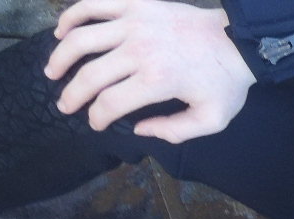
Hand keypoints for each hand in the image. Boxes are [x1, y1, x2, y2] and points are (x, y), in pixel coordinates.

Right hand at [45, 0, 254, 141]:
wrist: (240, 40)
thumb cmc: (226, 82)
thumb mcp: (211, 119)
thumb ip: (174, 131)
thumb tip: (139, 129)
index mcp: (157, 81)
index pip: (109, 103)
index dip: (96, 118)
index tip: (94, 124)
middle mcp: (140, 50)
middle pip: (89, 75)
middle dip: (72, 95)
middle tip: (64, 105)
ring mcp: (136, 22)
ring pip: (82, 38)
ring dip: (61, 57)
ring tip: (52, 71)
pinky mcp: (137, 2)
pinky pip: (93, 5)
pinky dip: (72, 16)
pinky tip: (61, 31)